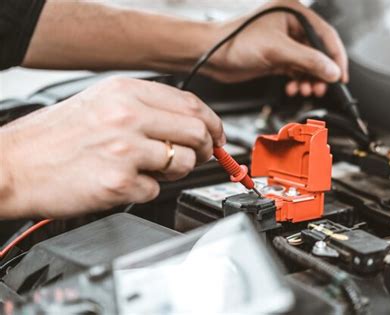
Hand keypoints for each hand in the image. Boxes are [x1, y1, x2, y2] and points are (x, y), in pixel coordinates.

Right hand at [0, 77, 223, 218]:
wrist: (14, 164)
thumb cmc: (54, 136)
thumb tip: (189, 121)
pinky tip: (123, 182)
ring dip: (175, 171)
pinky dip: (146, 190)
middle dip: (207, 148)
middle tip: (199, 156)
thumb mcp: (101, 102)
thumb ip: (146, 108)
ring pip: (183, 162)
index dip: (213, 122)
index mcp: (126, 92)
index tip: (218, 135)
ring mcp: (125, 149)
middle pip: (197, 132)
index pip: (192, 104)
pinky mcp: (119, 182)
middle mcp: (128, 116)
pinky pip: (156, 190)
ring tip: (150, 170)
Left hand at [205, 0, 347, 97]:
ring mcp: (285, 42)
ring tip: (307, 90)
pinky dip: (298, 80)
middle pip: (318, 52)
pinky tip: (294, 88)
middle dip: (321, 72)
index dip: (336, 57)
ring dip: (310, 79)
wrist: (213, 55)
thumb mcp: (277, 50)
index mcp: (295, 13)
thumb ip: (308, 60)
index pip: (326, 35)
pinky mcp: (278, 57)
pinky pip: (296, 70)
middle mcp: (292, 26)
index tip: (340, 76)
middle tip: (321, 87)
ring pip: (308, 64)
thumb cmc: (235, 41)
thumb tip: (332, 71)